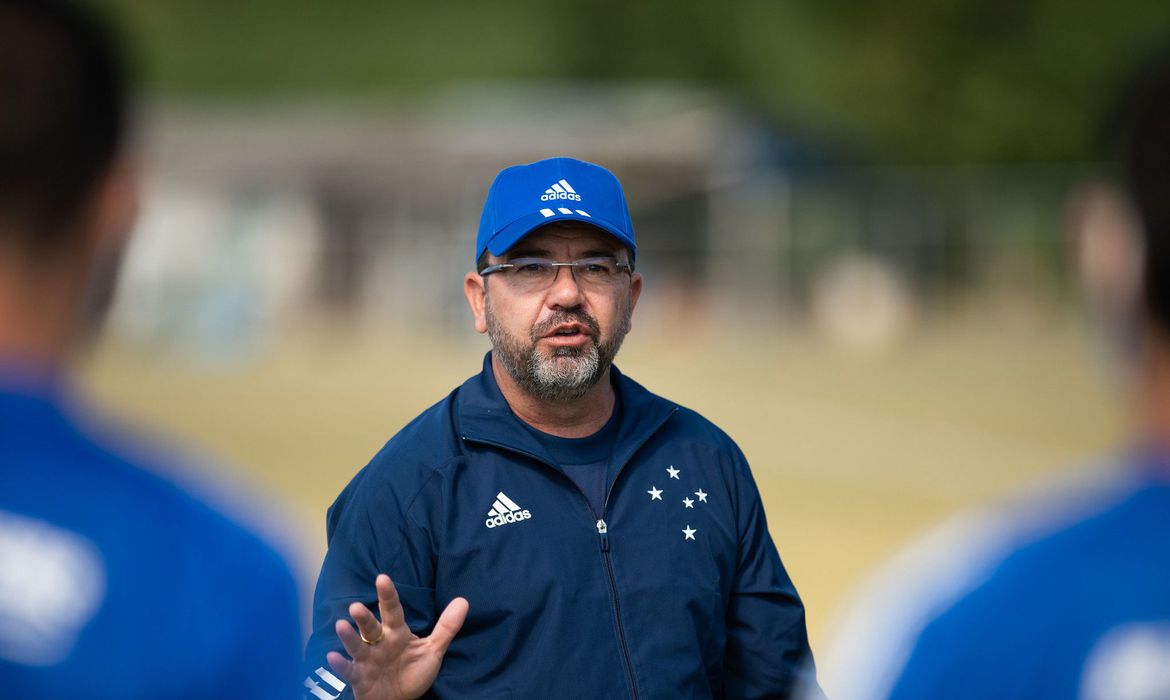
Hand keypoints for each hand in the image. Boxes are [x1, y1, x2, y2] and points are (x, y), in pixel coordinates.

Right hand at [327, 574, 468, 699]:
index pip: (393, 611)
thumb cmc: (412, 672)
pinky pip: (349, 670)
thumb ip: (446, 627)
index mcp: (397, 633)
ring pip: (357, 645)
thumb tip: (463, 601)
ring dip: (349, 636)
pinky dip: (341, 664)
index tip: (382, 578)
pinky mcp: (359, 677)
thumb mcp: (432, 650)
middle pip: (371, 627)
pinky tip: (333, 656)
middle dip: (363, 617)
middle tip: (356, 606)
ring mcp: (368, 659)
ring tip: (341, 625)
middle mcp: (379, 643)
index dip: (388, 595)